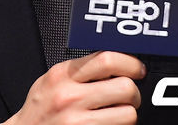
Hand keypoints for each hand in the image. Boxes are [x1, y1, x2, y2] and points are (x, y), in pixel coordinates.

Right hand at [6, 51, 143, 124]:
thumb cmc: (40, 109)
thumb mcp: (53, 80)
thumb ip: (80, 68)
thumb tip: (115, 59)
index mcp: (63, 75)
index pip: (107, 59)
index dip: (130, 63)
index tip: (137, 68)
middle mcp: (71, 98)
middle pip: (124, 87)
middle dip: (134, 92)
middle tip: (130, 95)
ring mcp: (78, 123)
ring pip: (128, 114)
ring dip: (129, 114)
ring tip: (119, 113)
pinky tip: (109, 124)